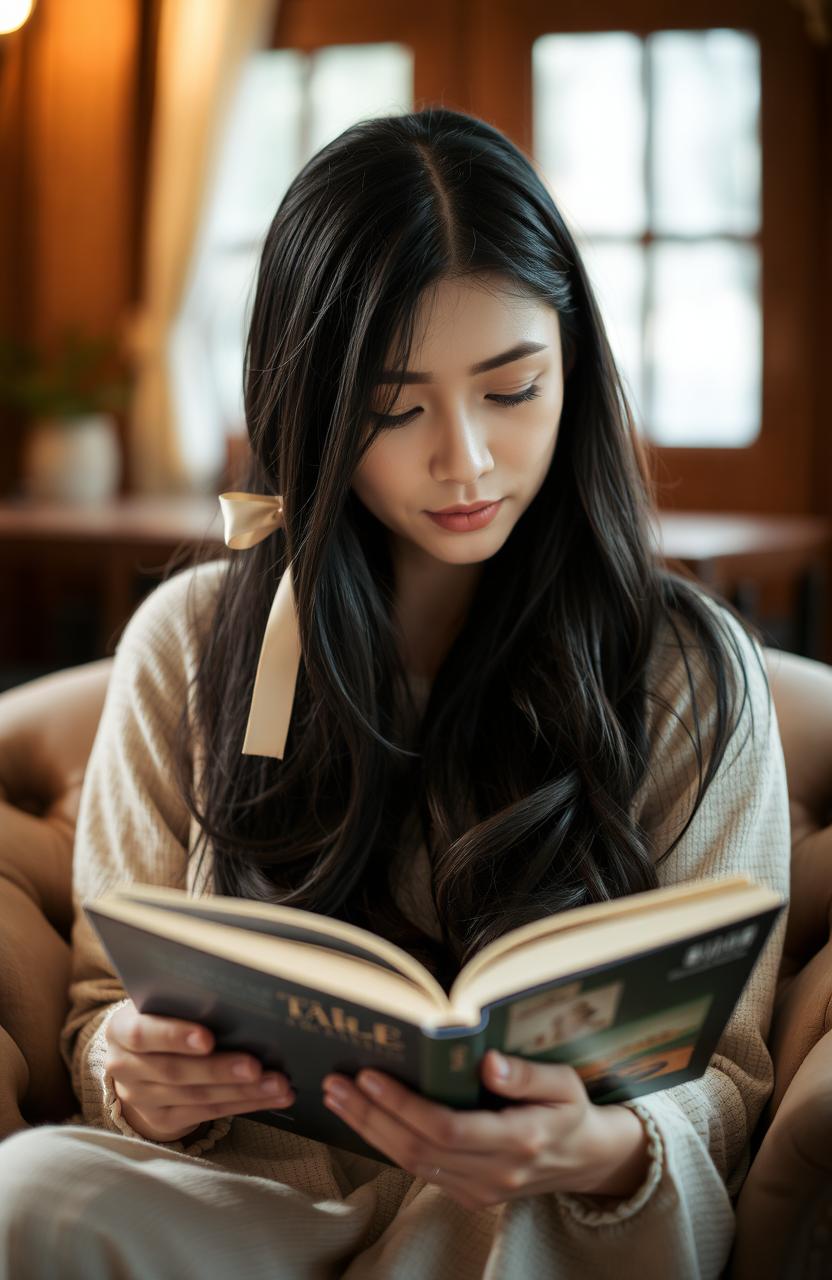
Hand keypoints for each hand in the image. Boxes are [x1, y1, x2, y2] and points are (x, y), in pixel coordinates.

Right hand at [105, 1000, 294, 1142]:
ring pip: (196, 1097)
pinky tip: (271, 1096)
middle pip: (175, 1071)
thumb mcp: (162, 1004)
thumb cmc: (164, 1016)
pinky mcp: (163, 1119)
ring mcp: (141, 1098)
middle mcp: (125, 1067)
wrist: (140, 1058)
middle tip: (256, 1066)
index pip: (143, 1034)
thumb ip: (185, 1002)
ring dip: (242, 1091)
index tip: (208, 1038)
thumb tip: (237, 1000)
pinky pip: (206, 1113)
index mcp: (121, 1030)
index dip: (175, 1036)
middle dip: (220, 1070)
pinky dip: (243, 1104)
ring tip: (277, 1084)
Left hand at [321, 1049, 650, 1210]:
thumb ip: (526, 1075)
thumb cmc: (572, 1110)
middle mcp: (496, 1174)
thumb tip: (486, 1063)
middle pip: (418, 1149)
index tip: (370, 1075)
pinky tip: (367, 1119)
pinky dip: (388, 1144)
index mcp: (519, 1141)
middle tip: (336, 1083)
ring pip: (413, 1164)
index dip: (403, 1104)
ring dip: (370, 1131)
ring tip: (339, 1097)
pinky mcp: (470, 1196)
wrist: (588, 1159)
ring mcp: (481, 1191)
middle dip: (371, 1115)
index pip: (446, 1128)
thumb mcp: (564, 1083)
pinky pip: (422, 1172)